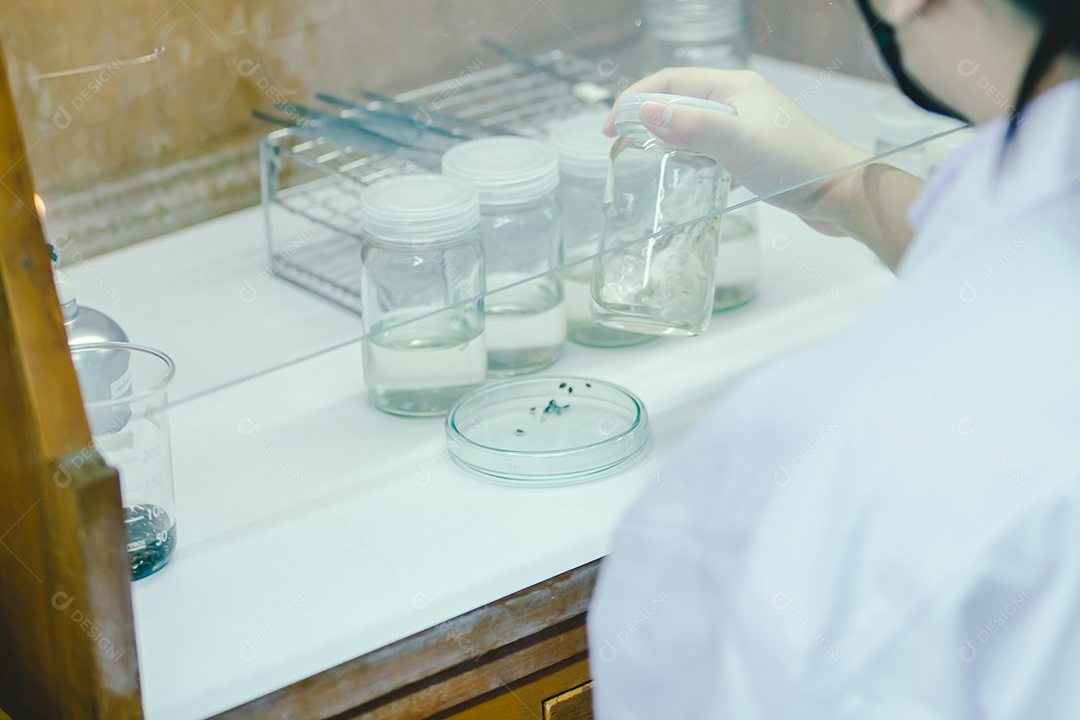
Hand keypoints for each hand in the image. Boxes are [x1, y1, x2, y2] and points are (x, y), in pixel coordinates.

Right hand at [605, 68, 918, 266]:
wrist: (842, 193)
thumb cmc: (795, 165)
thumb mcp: (737, 144)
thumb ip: (691, 126)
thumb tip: (645, 111)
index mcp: (733, 87)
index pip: (671, 82)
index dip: (636, 100)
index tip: (611, 129)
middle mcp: (740, 100)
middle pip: (680, 101)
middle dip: (648, 120)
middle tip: (623, 147)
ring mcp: (749, 126)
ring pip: (695, 127)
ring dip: (670, 141)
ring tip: (651, 163)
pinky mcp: (756, 152)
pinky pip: (712, 149)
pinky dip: (694, 160)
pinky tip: (692, 178)